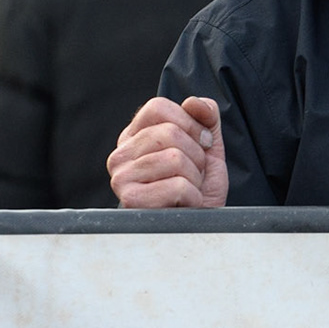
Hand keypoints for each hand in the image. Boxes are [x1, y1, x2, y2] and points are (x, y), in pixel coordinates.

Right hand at [108, 96, 227, 208]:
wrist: (199, 224)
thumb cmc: (199, 186)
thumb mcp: (208, 146)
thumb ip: (205, 117)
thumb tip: (194, 103)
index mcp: (134, 136)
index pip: (157, 107)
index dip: (189, 123)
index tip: (201, 144)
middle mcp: (121, 155)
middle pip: (169, 133)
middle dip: (196, 155)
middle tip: (194, 173)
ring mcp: (121, 178)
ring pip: (175, 159)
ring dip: (195, 178)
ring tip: (188, 189)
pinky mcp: (131, 200)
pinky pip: (178, 186)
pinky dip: (193, 196)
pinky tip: (184, 204)